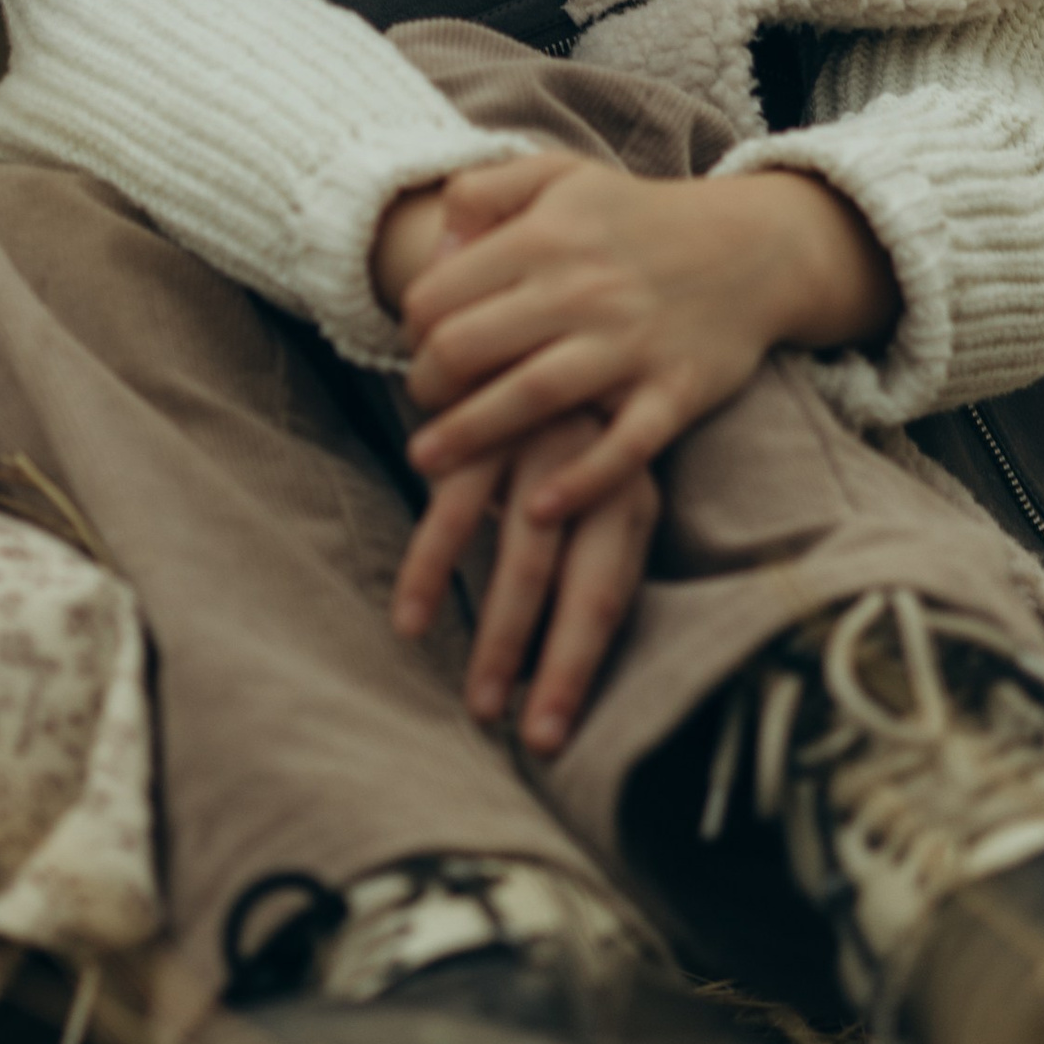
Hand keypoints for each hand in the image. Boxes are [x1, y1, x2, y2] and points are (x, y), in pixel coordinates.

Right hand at [391, 408, 659, 753]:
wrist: (538, 308)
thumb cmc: (560, 423)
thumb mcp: (592, 478)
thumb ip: (585, 550)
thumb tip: (564, 653)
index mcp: (630, 496)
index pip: (612, 599)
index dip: (581, 668)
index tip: (553, 735)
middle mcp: (597, 475)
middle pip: (583, 588)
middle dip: (554, 668)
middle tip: (527, 735)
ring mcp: (543, 450)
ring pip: (523, 560)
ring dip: (499, 637)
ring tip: (478, 701)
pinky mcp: (485, 428)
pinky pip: (454, 511)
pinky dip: (433, 570)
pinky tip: (413, 620)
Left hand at [399, 145, 895, 518]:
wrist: (754, 247)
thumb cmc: (638, 219)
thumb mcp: (560, 176)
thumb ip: (486, 192)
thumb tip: (437, 250)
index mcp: (547, 235)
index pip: (440, 292)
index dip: (412, 326)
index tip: (419, 346)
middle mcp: (584, 289)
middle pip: (470, 346)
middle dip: (427, 383)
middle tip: (424, 402)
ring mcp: (632, 344)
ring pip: (531, 395)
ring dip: (469, 435)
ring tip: (428, 460)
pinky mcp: (676, 391)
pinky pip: (624, 445)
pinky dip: (581, 479)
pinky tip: (537, 507)